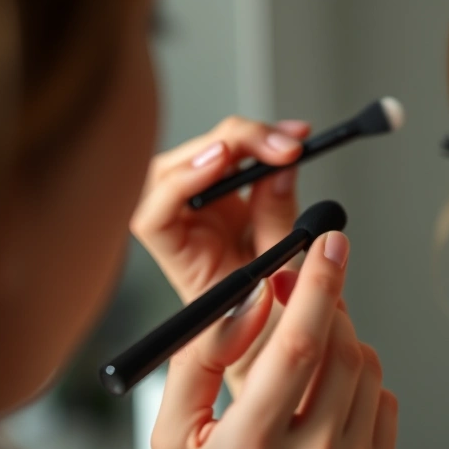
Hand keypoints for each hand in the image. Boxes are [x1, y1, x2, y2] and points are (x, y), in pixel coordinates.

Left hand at [131, 115, 308, 301]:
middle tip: (279, 145)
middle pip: (182, 167)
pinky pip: (232, 158)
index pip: (157, 216)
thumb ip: (276, 221)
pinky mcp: (225, 194)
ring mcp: (202, 207)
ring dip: (249, 138)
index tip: (222, 161)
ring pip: (205, 155)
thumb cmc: (268, 303)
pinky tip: (288, 140)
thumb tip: (281, 172)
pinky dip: (260, 144)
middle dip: (233, 144)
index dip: (182, 182)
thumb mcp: (279, 269)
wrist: (276, 310)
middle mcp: (185, 227)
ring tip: (291, 140)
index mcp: (184, 261)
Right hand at [152, 231, 399, 448]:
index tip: (328, 243)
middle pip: (342, 350)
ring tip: (304, 362)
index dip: (316, 285)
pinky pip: (384, 399)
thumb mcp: (172, 434)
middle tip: (301, 289)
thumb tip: (252, 298)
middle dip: (326, 305)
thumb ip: (201, 358)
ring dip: (341, 343)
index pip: (298, 347)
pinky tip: (324, 403)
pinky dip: (359, 383)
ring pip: (368, 368)